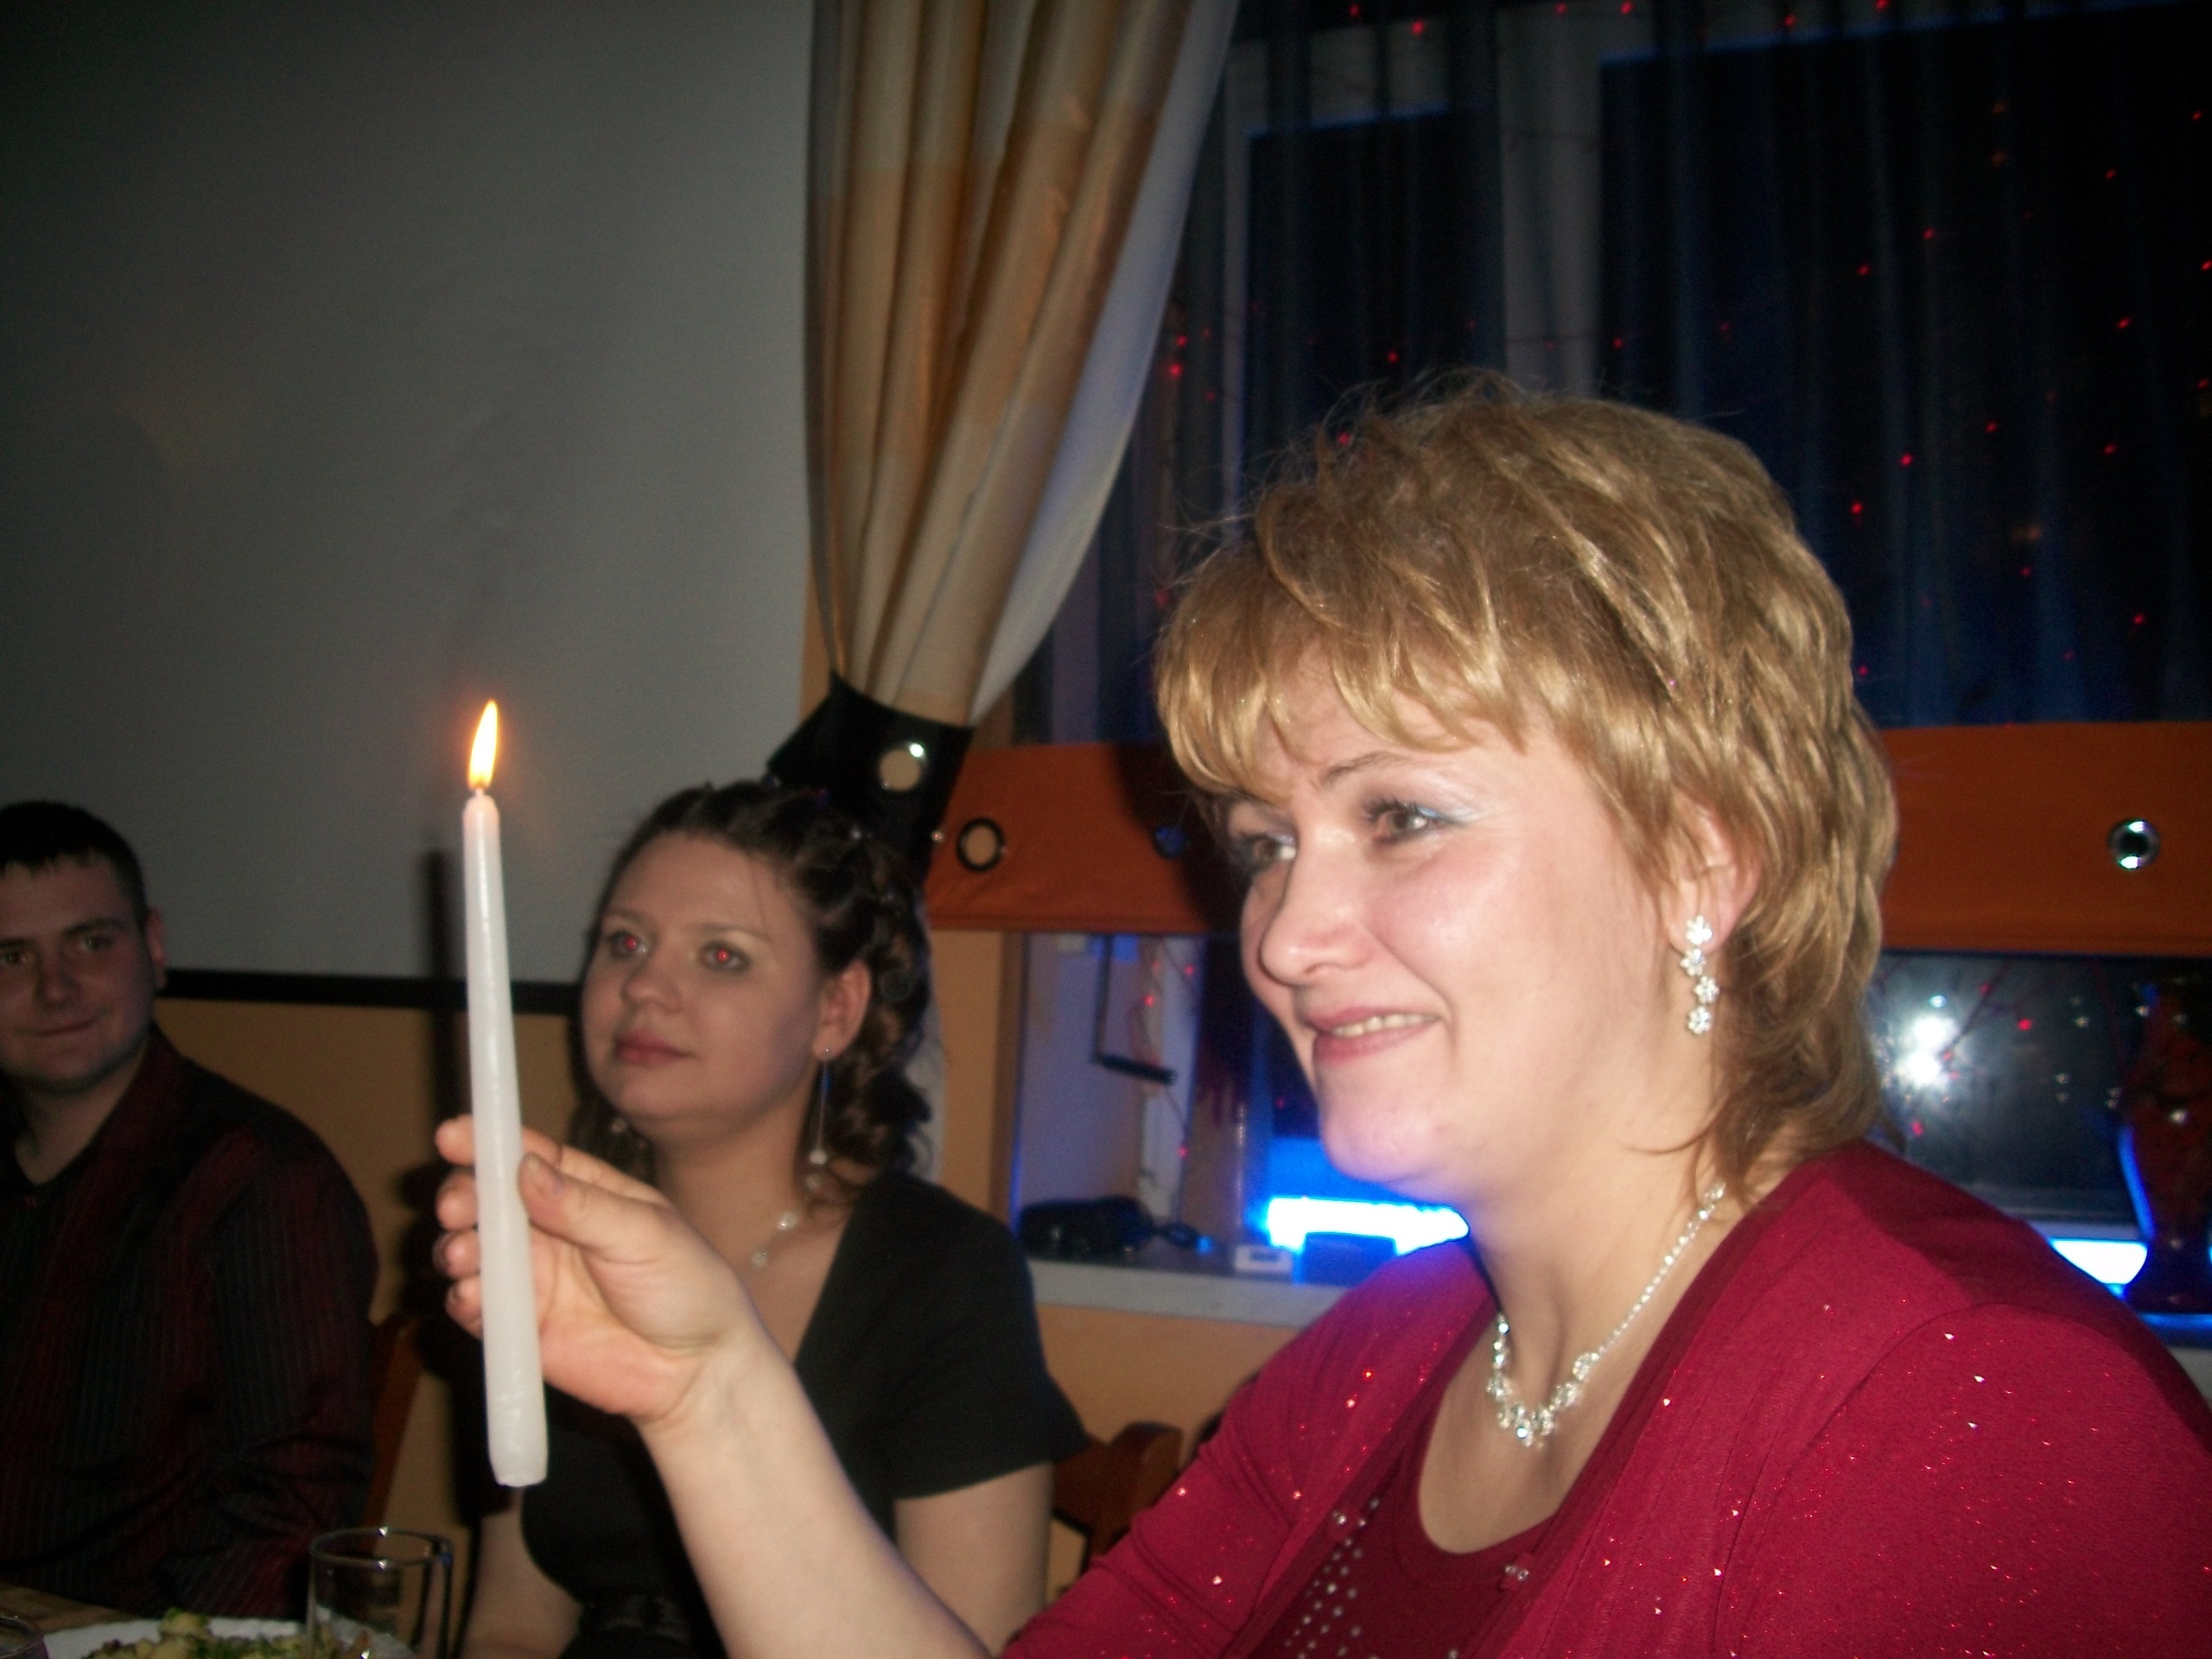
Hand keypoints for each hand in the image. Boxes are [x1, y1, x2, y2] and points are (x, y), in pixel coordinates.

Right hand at [435, 1118, 761, 1426]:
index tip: (452, 1135)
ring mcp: (531, 1278)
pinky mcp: (520, 1327)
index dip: (488, 1142)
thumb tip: (526, 1169)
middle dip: (463, 1197)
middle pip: (487, 1201)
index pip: (528, 1156)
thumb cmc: (687, 1286)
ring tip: (462, 1256)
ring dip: (455, 1248)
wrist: (698, 1369)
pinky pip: (477, 1310)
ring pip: (472, 1252)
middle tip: (458, 1207)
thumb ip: (585, 1207)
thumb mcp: (646, 1235)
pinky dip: (463, 1300)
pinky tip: (470, 1297)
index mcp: (583, 1190)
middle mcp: (548, 1229)